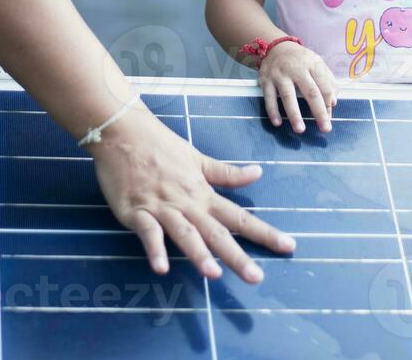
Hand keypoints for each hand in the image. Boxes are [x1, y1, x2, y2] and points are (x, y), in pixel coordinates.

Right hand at [90, 103, 295, 282]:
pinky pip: (148, 232)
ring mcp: (162, 207)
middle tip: (256, 277)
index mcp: (203, 193)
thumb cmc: (160, 145)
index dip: (263, 232)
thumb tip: (258, 173)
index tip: (288, 247)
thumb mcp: (198, 158)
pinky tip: (161, 267)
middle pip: (216, 232)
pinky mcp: (136, 211)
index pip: (239, 215)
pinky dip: (155, 249)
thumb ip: (226, 173)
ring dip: (198, 253)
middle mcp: (187, 203)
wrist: (123, 132)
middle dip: (236, 255)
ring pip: (184, 232)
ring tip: (213, 275)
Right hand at [258, 40, 337, 132]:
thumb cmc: (301, 60)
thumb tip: (333, 102)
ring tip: (300, 129)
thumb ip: (328, 81)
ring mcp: (279, 74)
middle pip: (310, 92)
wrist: (276, 47)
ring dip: (294, 114)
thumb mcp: (317, 63)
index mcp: (312, 64)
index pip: (324, 85)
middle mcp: (296, 68)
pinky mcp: (265, 80)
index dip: (328, 103)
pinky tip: (278, 123)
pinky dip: (272, 111)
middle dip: (319, 111)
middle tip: (325, 128)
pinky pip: (269, 98)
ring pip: (288, 96)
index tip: (330, 117)